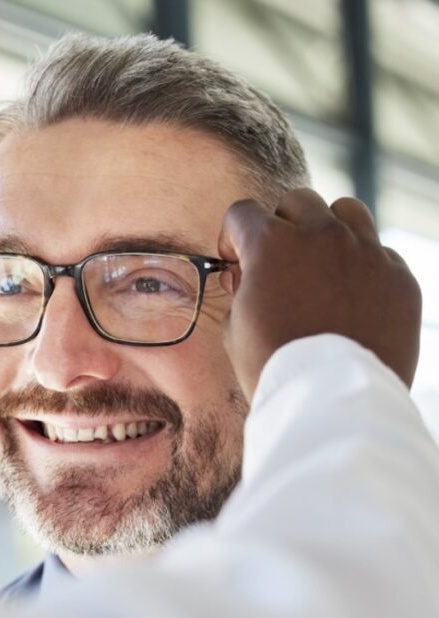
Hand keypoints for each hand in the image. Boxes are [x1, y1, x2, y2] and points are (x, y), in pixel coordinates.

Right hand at [218, 188, 420, 399]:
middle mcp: (322, 236)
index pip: (242, 212)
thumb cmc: (273, 366)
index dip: (232, 237)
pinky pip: (381, 253)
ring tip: (322, 262)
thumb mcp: (235, 326)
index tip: (236, 260)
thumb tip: (247, 275)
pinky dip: (363, 267)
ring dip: (329, 229)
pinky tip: (352, 298)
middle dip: (282, 226)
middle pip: (298, 201)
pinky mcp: (400, 279)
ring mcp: (367, 254)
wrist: (331, 400)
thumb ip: (241, 288)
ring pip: (348, 211)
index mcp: (272, 243)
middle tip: (279, 262)